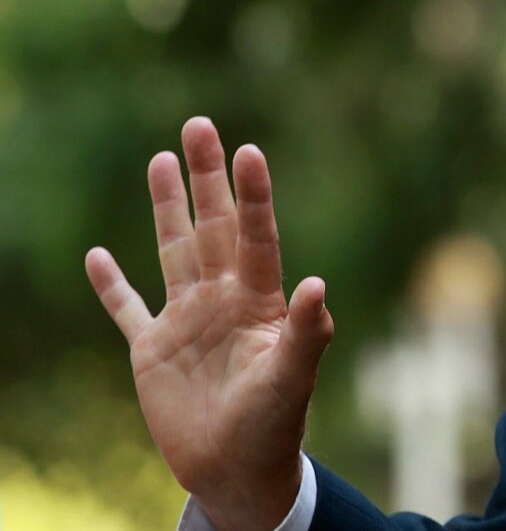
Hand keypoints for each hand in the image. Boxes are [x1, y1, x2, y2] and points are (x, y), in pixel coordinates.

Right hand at [85, 117, 331, 530]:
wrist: (239, 469)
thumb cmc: (275, 424)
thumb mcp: (293, 378)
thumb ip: (306, 332)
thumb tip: (317, 283)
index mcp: (258, 301)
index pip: (257, 235)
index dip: (254, 194)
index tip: (249, 151)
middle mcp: (223, 299)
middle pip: (214, 225)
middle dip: (206, 177)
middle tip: (200, 125)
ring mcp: (187, 320)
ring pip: (174, 249)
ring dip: (168, 208)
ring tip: (162, 160)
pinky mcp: (152, 350)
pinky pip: (128, 309)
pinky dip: (111, 285)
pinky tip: (99, 255)